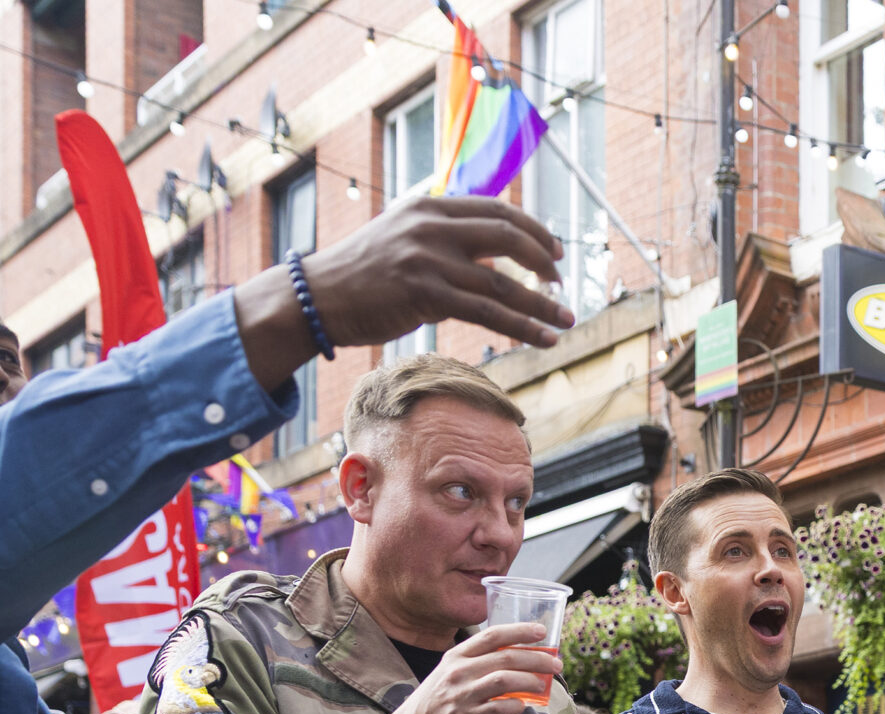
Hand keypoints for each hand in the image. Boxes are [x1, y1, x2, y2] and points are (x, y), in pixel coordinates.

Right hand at [234, 198, 572, 387]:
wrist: (317, 297)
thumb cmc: (361, 274)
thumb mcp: (403, 237)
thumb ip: (444, 237)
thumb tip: (491, 257)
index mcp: (429, 205)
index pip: (496, 208)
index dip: (533, 229)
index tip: (554, 251)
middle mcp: (432, 225)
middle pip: (507, 235)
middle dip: (543, 258)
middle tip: (561, 281)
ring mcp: (429, 258)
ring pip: (503, 282)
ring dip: (542, 303)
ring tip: (567, 319)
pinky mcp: (426, 294)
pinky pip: (488, 312)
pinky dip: (523, 326)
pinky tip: (544, 337)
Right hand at [374, 623, 564, 713]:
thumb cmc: (434, 702)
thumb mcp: (448, 673)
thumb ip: (476, 664)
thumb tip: (514, 660)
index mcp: (456, 656)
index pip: (492, 635)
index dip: (520, 630)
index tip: (542, 632)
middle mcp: (459, 672)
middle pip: (506, 657)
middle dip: (537, 658)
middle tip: (556, 664)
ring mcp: (462, 695)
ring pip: (505, 679)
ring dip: (531, 680)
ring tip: (543, 684)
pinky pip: (498, 708)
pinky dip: (516, 705)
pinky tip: (522, 706)